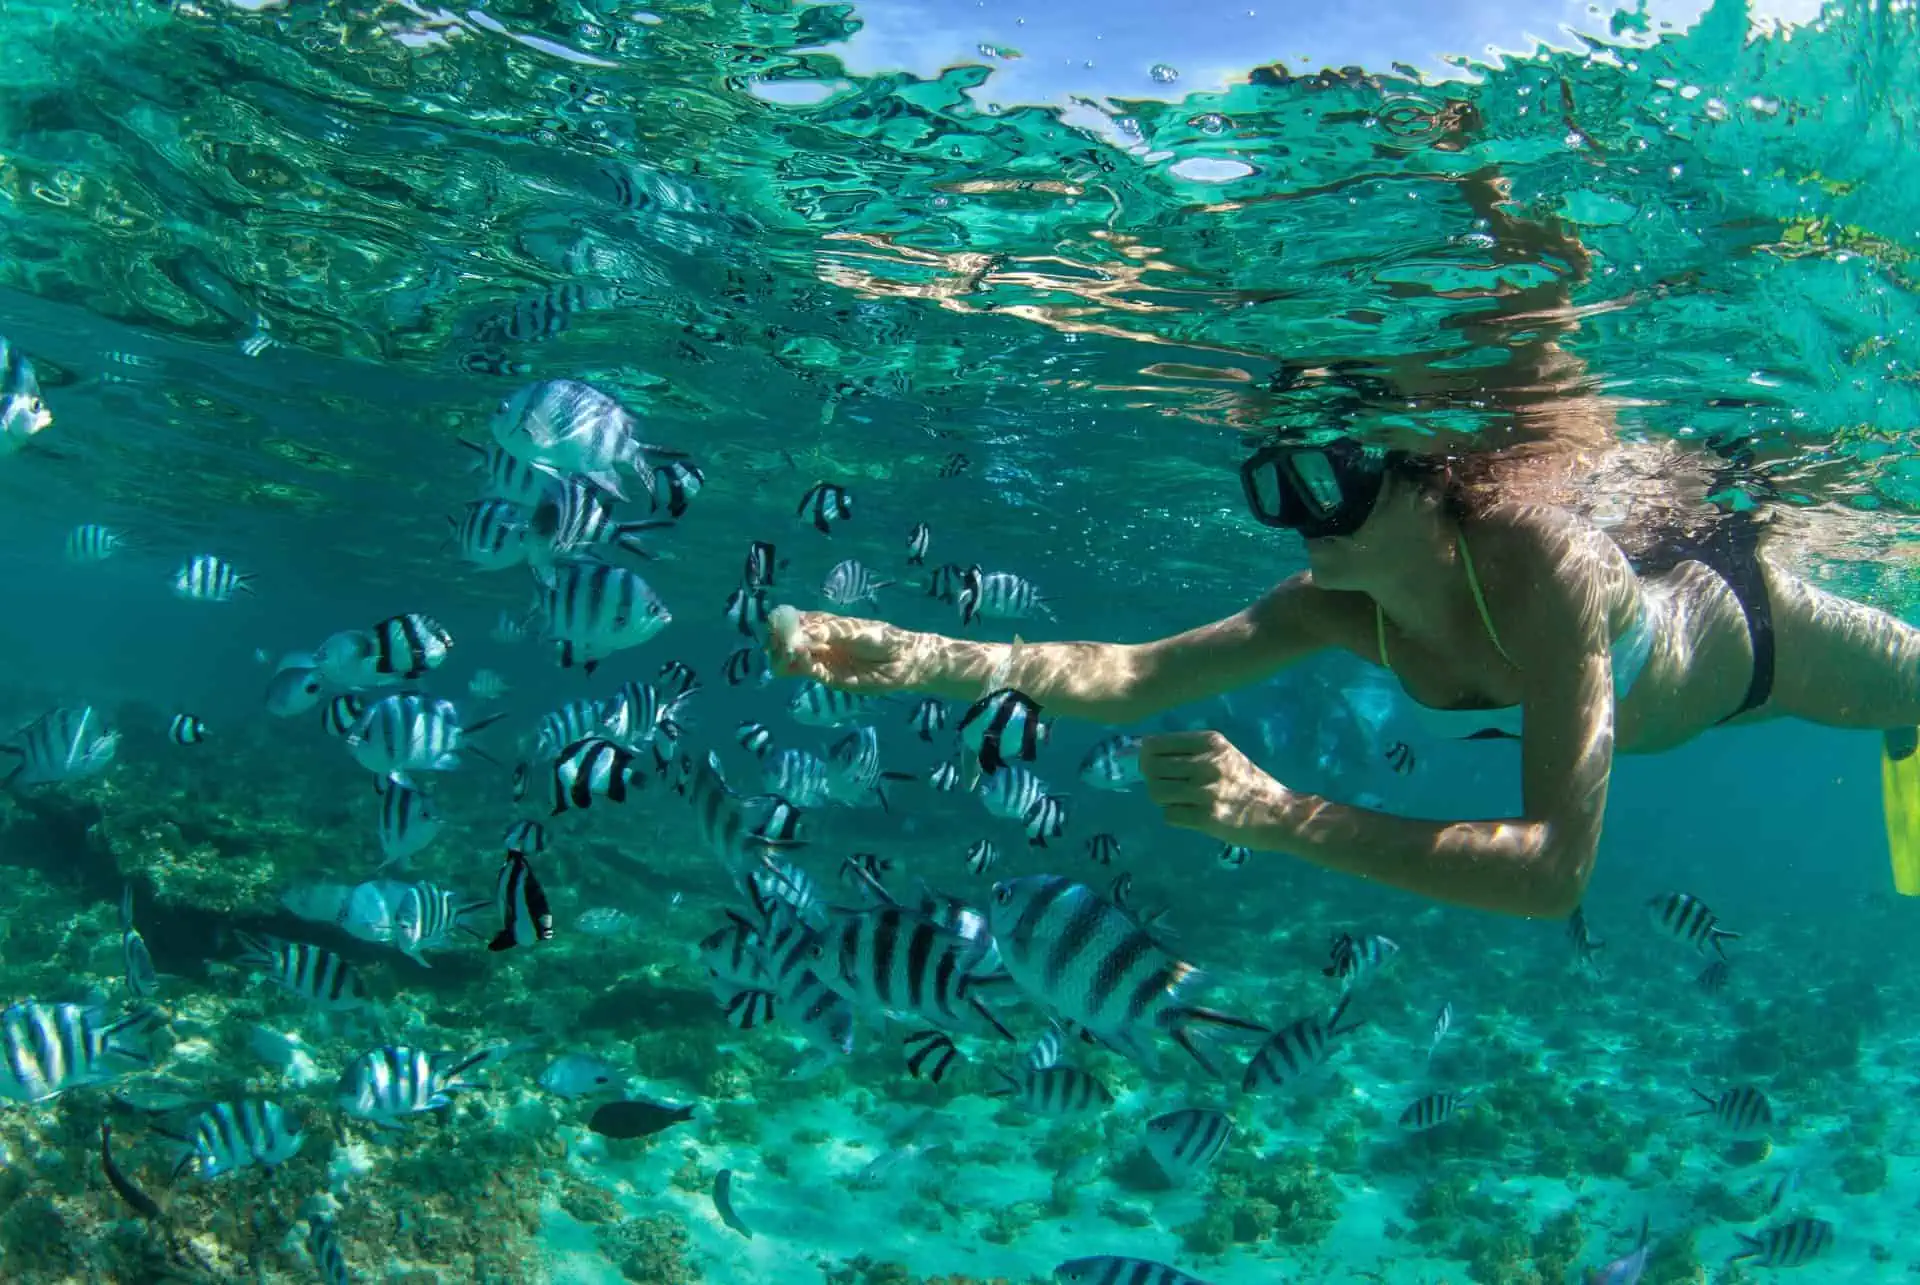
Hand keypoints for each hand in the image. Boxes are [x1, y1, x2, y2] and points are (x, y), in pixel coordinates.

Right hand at [766, 607, 918, 691]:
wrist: (900, 662)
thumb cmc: (881, 638)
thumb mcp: (854, 630)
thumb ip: (828, 632)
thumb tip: (800, 635)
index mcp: (822, 623)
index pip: (791, 620)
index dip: (780, 622)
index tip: (777, 626)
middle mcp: (816, 640)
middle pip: (785, 640)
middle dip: (778, 641)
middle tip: (784, 643)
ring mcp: (819, 659)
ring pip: (788, 658)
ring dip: (782, 656)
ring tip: (789, 654)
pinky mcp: (826, 677)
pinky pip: (804, 671)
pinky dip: (798, 666)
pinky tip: (801, 661)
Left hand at [1141, 730, 1290, 845]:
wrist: (1278, 813)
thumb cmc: (1247, 782)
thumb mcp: (1224, 754)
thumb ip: (1190, 751)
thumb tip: (1145, 753)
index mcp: (1210, 742)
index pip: (1155, 744)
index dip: (1147, 755)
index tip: (1151, 763)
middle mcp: (1207, 762)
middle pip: (1151, 768)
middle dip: (1152, 778)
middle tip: (1165, 784)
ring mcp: (1206, 790)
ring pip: (1156, 792)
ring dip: (1162, 798)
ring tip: (1178, 800)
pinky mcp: (1207, 817)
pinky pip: (1169, 815)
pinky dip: (1174, 816)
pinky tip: (1190, 814)